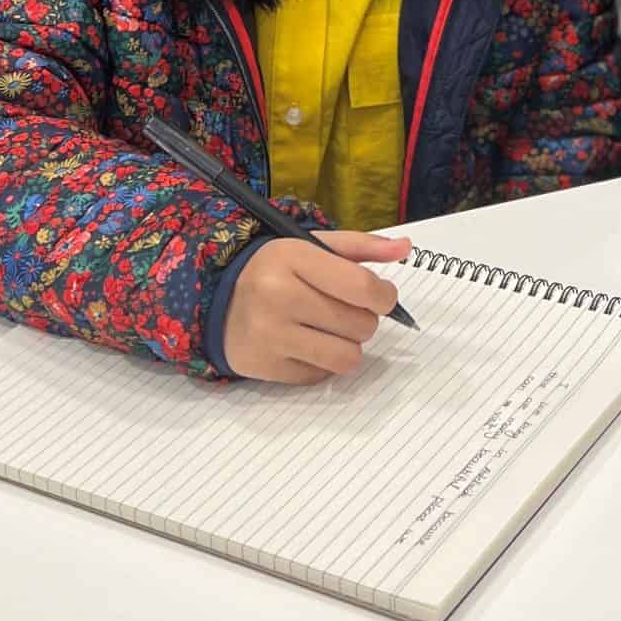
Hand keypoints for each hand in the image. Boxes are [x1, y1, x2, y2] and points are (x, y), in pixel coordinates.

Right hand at [223, 227, 411, 383]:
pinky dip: (323, 363)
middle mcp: (278, 297)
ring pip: (347, 357)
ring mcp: (270, 336)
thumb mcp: (311, 245)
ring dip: (349, 345)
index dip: (385, 296)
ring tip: (332, 330)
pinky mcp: (266, 368)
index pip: (361, 287)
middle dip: (364, 319)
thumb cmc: (274, 269)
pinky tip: (306, 344)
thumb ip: (361, 246)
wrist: (215, 300)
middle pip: (360, 324)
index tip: (382, 296)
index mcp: (292, 258)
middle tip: (346, 310)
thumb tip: (405, 248)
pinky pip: (322, 375)